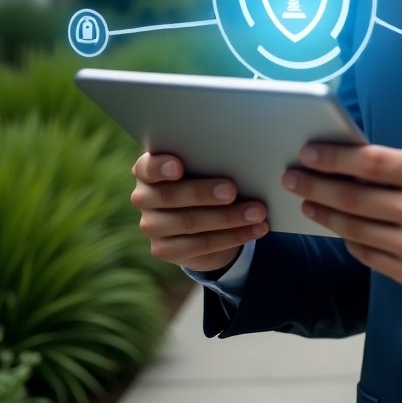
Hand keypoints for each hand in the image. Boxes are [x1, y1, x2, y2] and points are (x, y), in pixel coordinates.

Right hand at [131, 152, 269, 274]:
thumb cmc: (207, 175)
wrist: (204, 216)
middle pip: (171, 196)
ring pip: (189, 223)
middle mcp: (144, 197)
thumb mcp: (206, 164)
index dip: (161, 167)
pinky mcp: (164, 249)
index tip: (179, 167)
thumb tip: (244, 152)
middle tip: (232, 191)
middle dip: (204, 193)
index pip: (147, 167)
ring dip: (228, 218)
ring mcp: (151, 225)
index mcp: (148, 170)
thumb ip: (211, 158)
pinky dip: (233, 236)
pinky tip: (256, 230)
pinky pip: (201, 245)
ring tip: (257, 213)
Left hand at [283, 143, 401, 294]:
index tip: (309, 153)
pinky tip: (340, 228)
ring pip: (355, 229)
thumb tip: (358, 158)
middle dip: (317, 186)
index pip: (370, 163)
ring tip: (309, 203)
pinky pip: (368, 255)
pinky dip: (350, 240)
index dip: (334, 158)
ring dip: (325, 215)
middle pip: (354, 198)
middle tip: (292, 178)